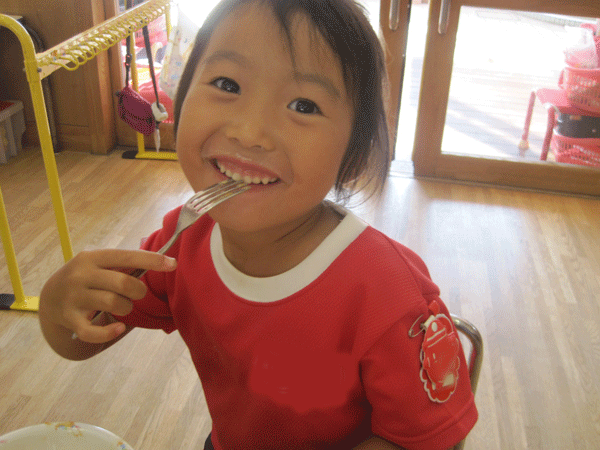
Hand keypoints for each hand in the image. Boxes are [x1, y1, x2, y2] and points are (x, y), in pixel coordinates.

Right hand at [39, 249, 176, 344]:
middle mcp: (81, 275)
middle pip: (123, 283)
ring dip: (127, 308)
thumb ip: (124, 265)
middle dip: (139, 290)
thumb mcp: (99, 265)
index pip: (127, 256)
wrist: (50, 297)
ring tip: (123, 306)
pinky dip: (110, 333)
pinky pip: (93, 332)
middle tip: (137, 293)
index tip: (172, 263)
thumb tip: (164, 262)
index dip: (152, 260)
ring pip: (114, 304)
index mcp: (92, 258)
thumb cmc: (88, 278)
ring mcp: (73, 298)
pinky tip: (119, 328)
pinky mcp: (69, 320)